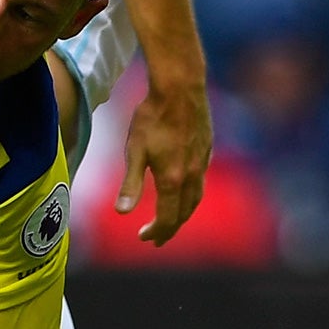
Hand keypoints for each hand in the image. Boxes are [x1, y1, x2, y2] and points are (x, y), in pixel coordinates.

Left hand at [117, 77, 211, 244]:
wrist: (180, 89)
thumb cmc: (152, 118)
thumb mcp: (134, 151)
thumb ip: (130, 184)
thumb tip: (121, 213)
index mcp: (173, 179)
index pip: (168, 218)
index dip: (157, 232)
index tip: (144, 238)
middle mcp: (192, 175)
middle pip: (184, 212)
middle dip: (170, 228)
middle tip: (156, 239)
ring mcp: (202, 163)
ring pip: (196, 199)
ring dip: (182, 214)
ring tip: (171, 221)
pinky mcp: (207, 151)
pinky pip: (201, 182)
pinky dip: (191, 196)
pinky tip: (183, 191)